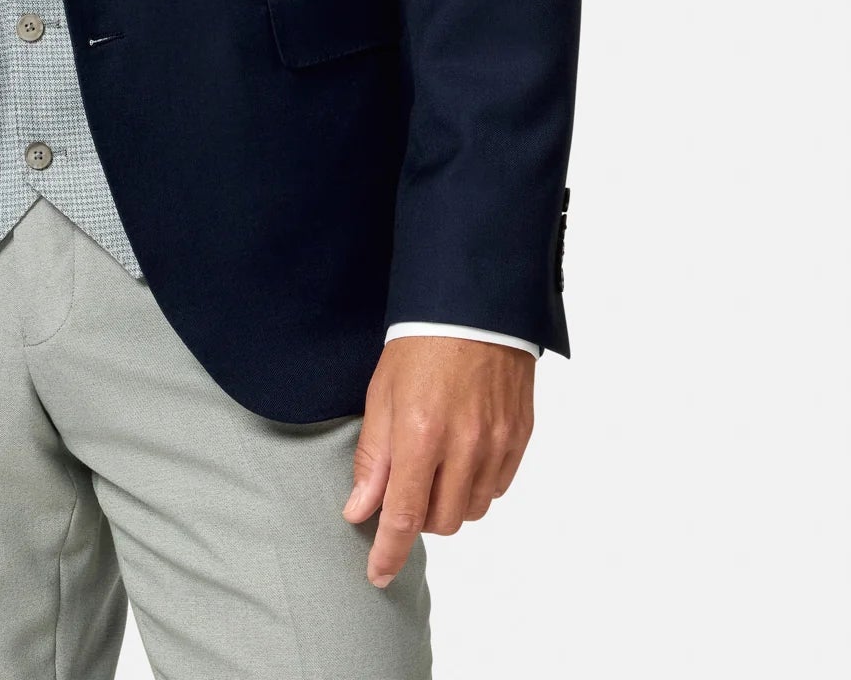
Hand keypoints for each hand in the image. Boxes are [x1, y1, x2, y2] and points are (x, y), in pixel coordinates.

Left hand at [343, 336, 534, 586]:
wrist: (475, 305)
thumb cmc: (421, 344)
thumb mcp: (382, 395)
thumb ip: (374, 458)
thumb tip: (360, 510)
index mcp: (422, 435)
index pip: (402, 517)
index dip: (388, 553)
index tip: (377, 575)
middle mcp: (464, 446)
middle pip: (441, 522)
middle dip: (418, 518)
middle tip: (406, 487)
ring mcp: (498, 443)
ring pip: (472, 510)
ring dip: (449, 502)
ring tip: (436, 464)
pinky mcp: (520, 437)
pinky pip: (498, 487)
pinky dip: (477, 484)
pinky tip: (463, 455)